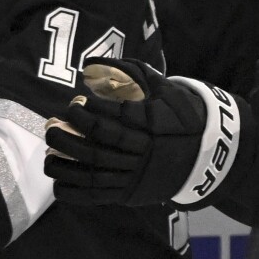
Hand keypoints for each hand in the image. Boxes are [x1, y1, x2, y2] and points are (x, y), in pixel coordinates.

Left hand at [44, 59, 238, 206]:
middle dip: (69, 135)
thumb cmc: (183, 118)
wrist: (210, 157)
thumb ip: (134, 74)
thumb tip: (93, 62)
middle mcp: (142, 153)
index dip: (90, 111)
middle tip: (51, 124)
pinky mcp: (132, 194)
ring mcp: (136, 176)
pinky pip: (99, 196)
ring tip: (48, 153)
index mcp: (152, 126)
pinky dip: (75, 191)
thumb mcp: (168, 91)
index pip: (114, 118)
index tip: (76, 103)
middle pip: (98, 146)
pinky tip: (58, 182)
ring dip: (66, 164)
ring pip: (94, 173)